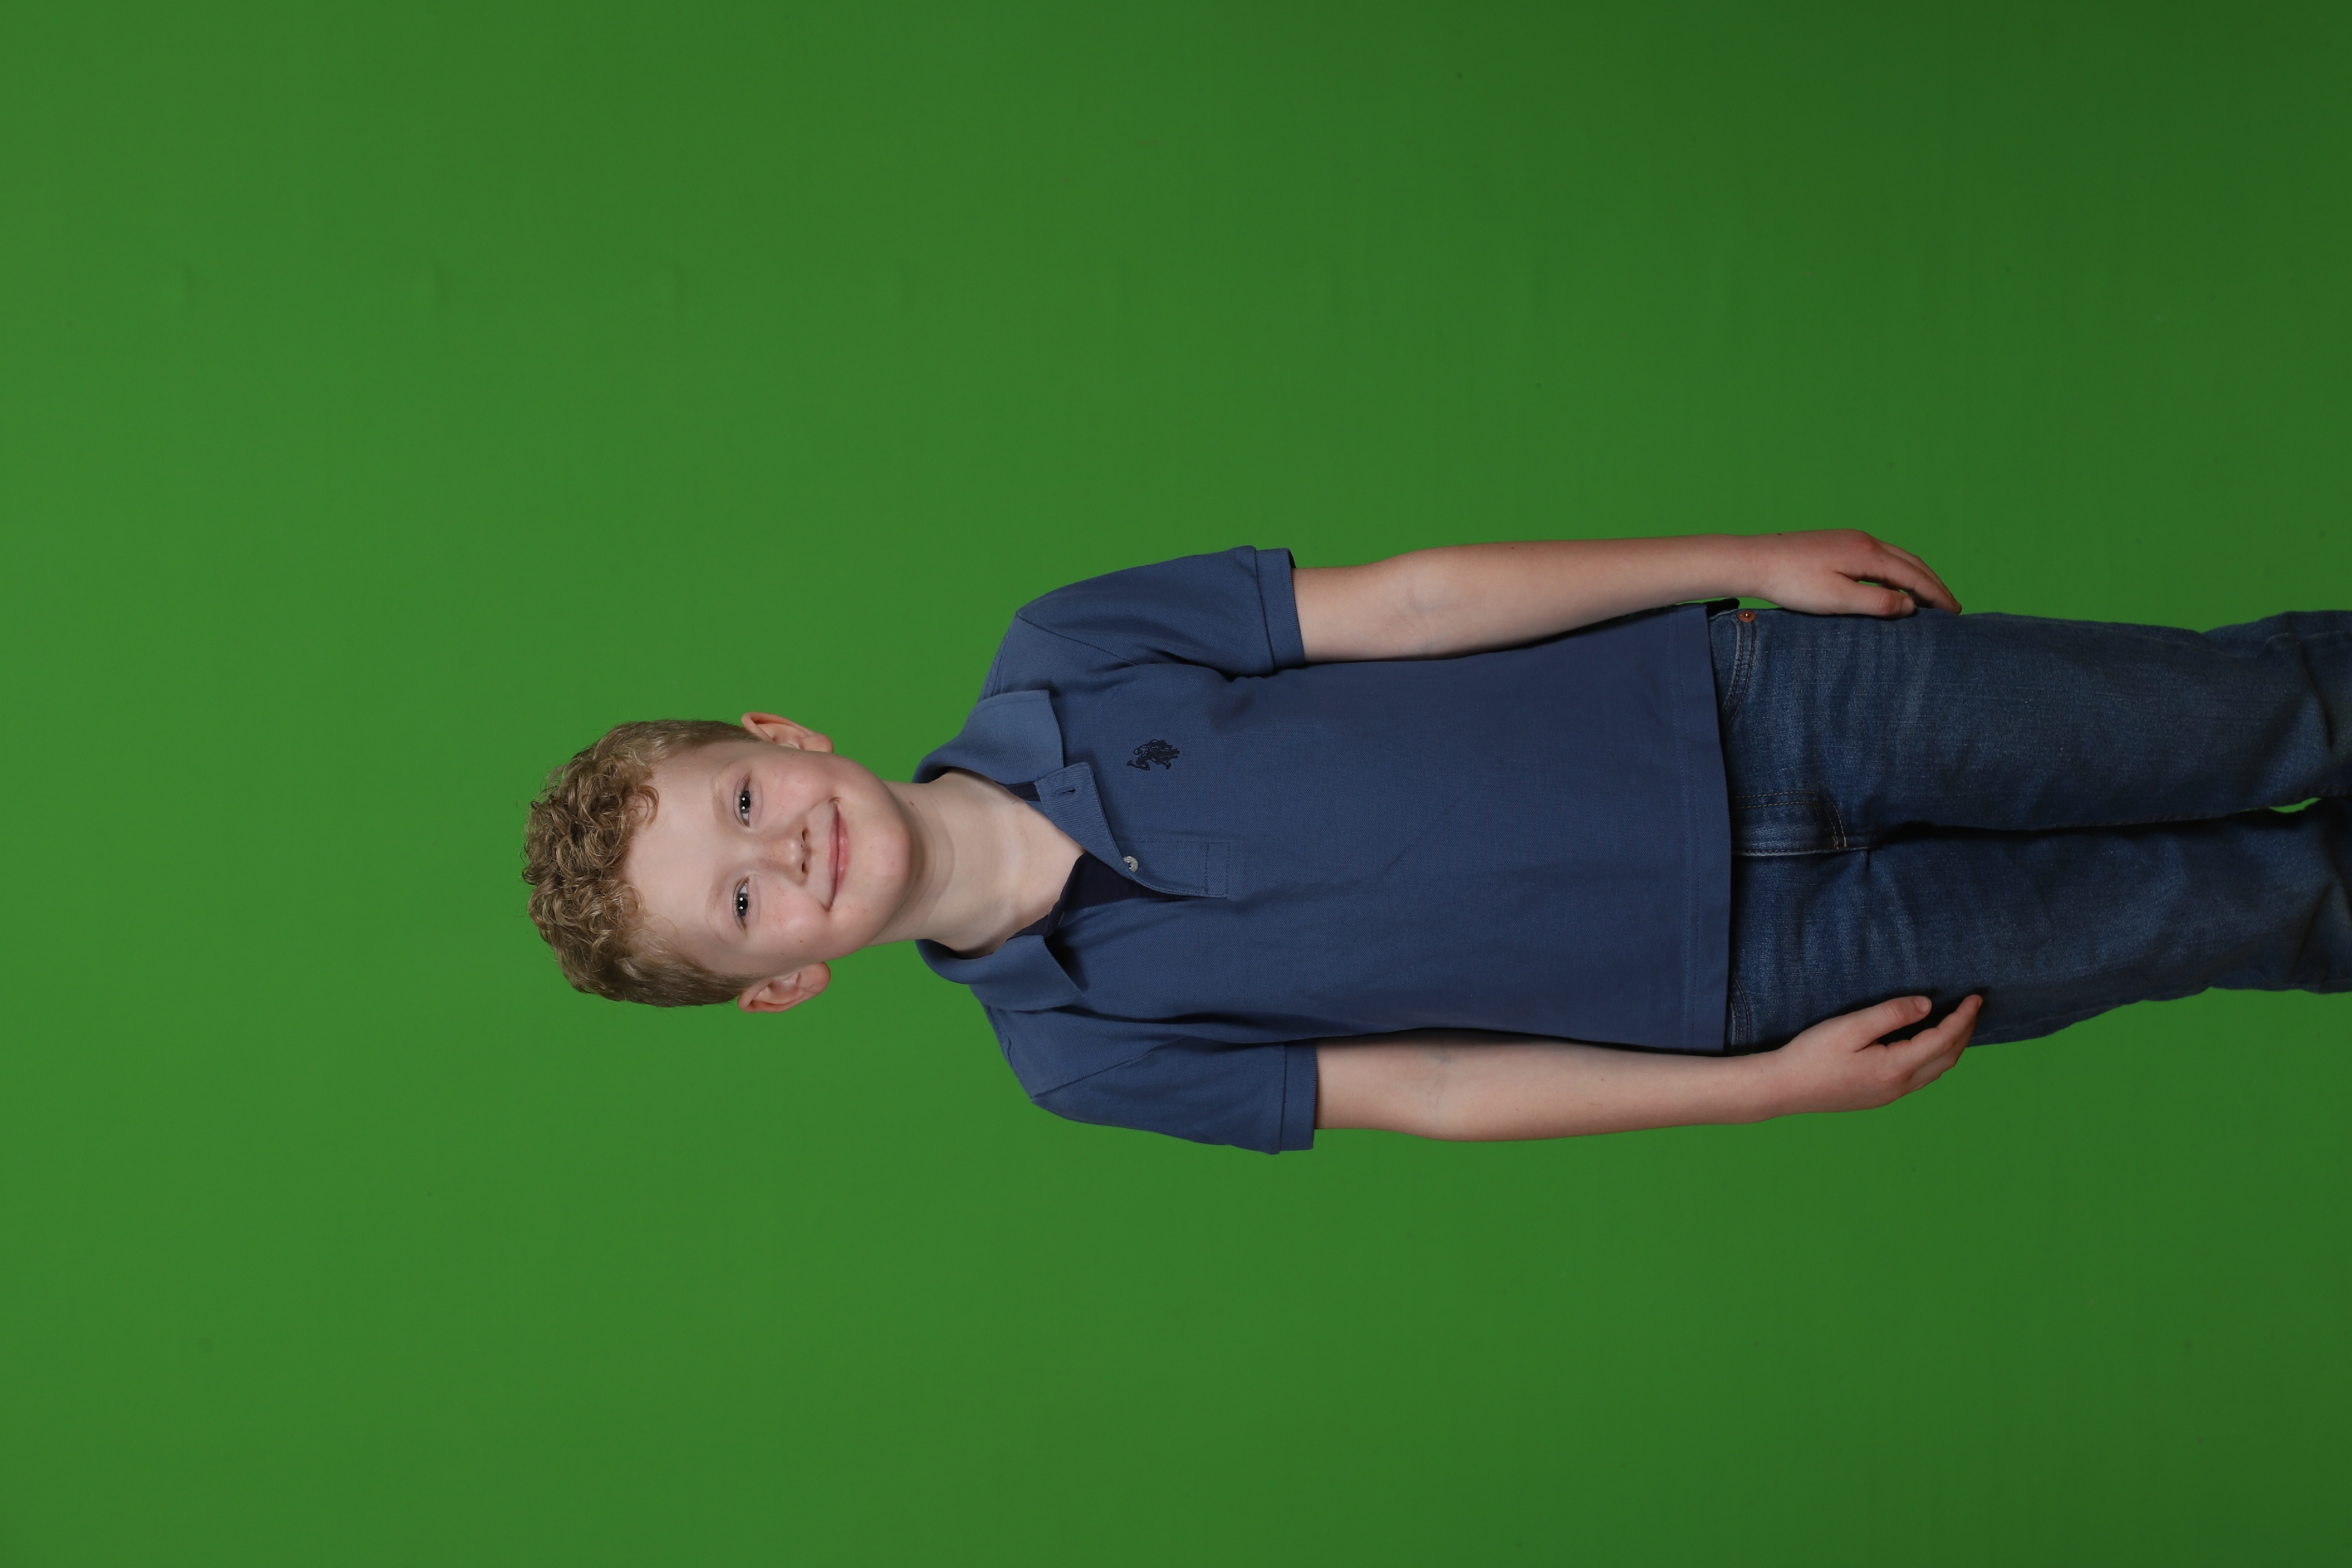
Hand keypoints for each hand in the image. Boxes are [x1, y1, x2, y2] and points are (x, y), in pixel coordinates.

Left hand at [1745, 529, 1960, 616]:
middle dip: (1933, 584)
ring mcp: (1851, 539)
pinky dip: (1896, 571)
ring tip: (1928, 598)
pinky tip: (1892, 585)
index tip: (1955, 612)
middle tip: (1951, 607)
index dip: (1937, 595)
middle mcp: (1865, 540)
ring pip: (1896, 557)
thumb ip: (1877, 603)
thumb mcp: (1837, 600)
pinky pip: (1879, 556)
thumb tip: (1910, 606)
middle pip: (1912, 562)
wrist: (1755, 561)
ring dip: (1916, 576)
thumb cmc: (1792, 584)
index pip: (1915, 575)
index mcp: (1868, 554)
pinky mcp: (1838, 543)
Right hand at [1759, 994, 1981, 1115]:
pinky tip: (1928, 1045)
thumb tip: (1926, 1005)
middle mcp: (1899, 1086)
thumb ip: (1890, 1014)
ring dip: (1953, 1046)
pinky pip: (1921, 1076)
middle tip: (1973, 1006)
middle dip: (1965, 1031)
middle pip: (1948, 1058)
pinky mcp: (1879, 1096)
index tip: (1975, 997)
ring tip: (1958, 1023)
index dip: (1963, 1017)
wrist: (1783, 1089)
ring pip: (1936, 1070)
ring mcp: (1890, 1095)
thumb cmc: (1811, 1055)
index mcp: (1895, 1067)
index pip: (1943, 1039)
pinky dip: (1935, 1057)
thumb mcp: (1849, 1027)